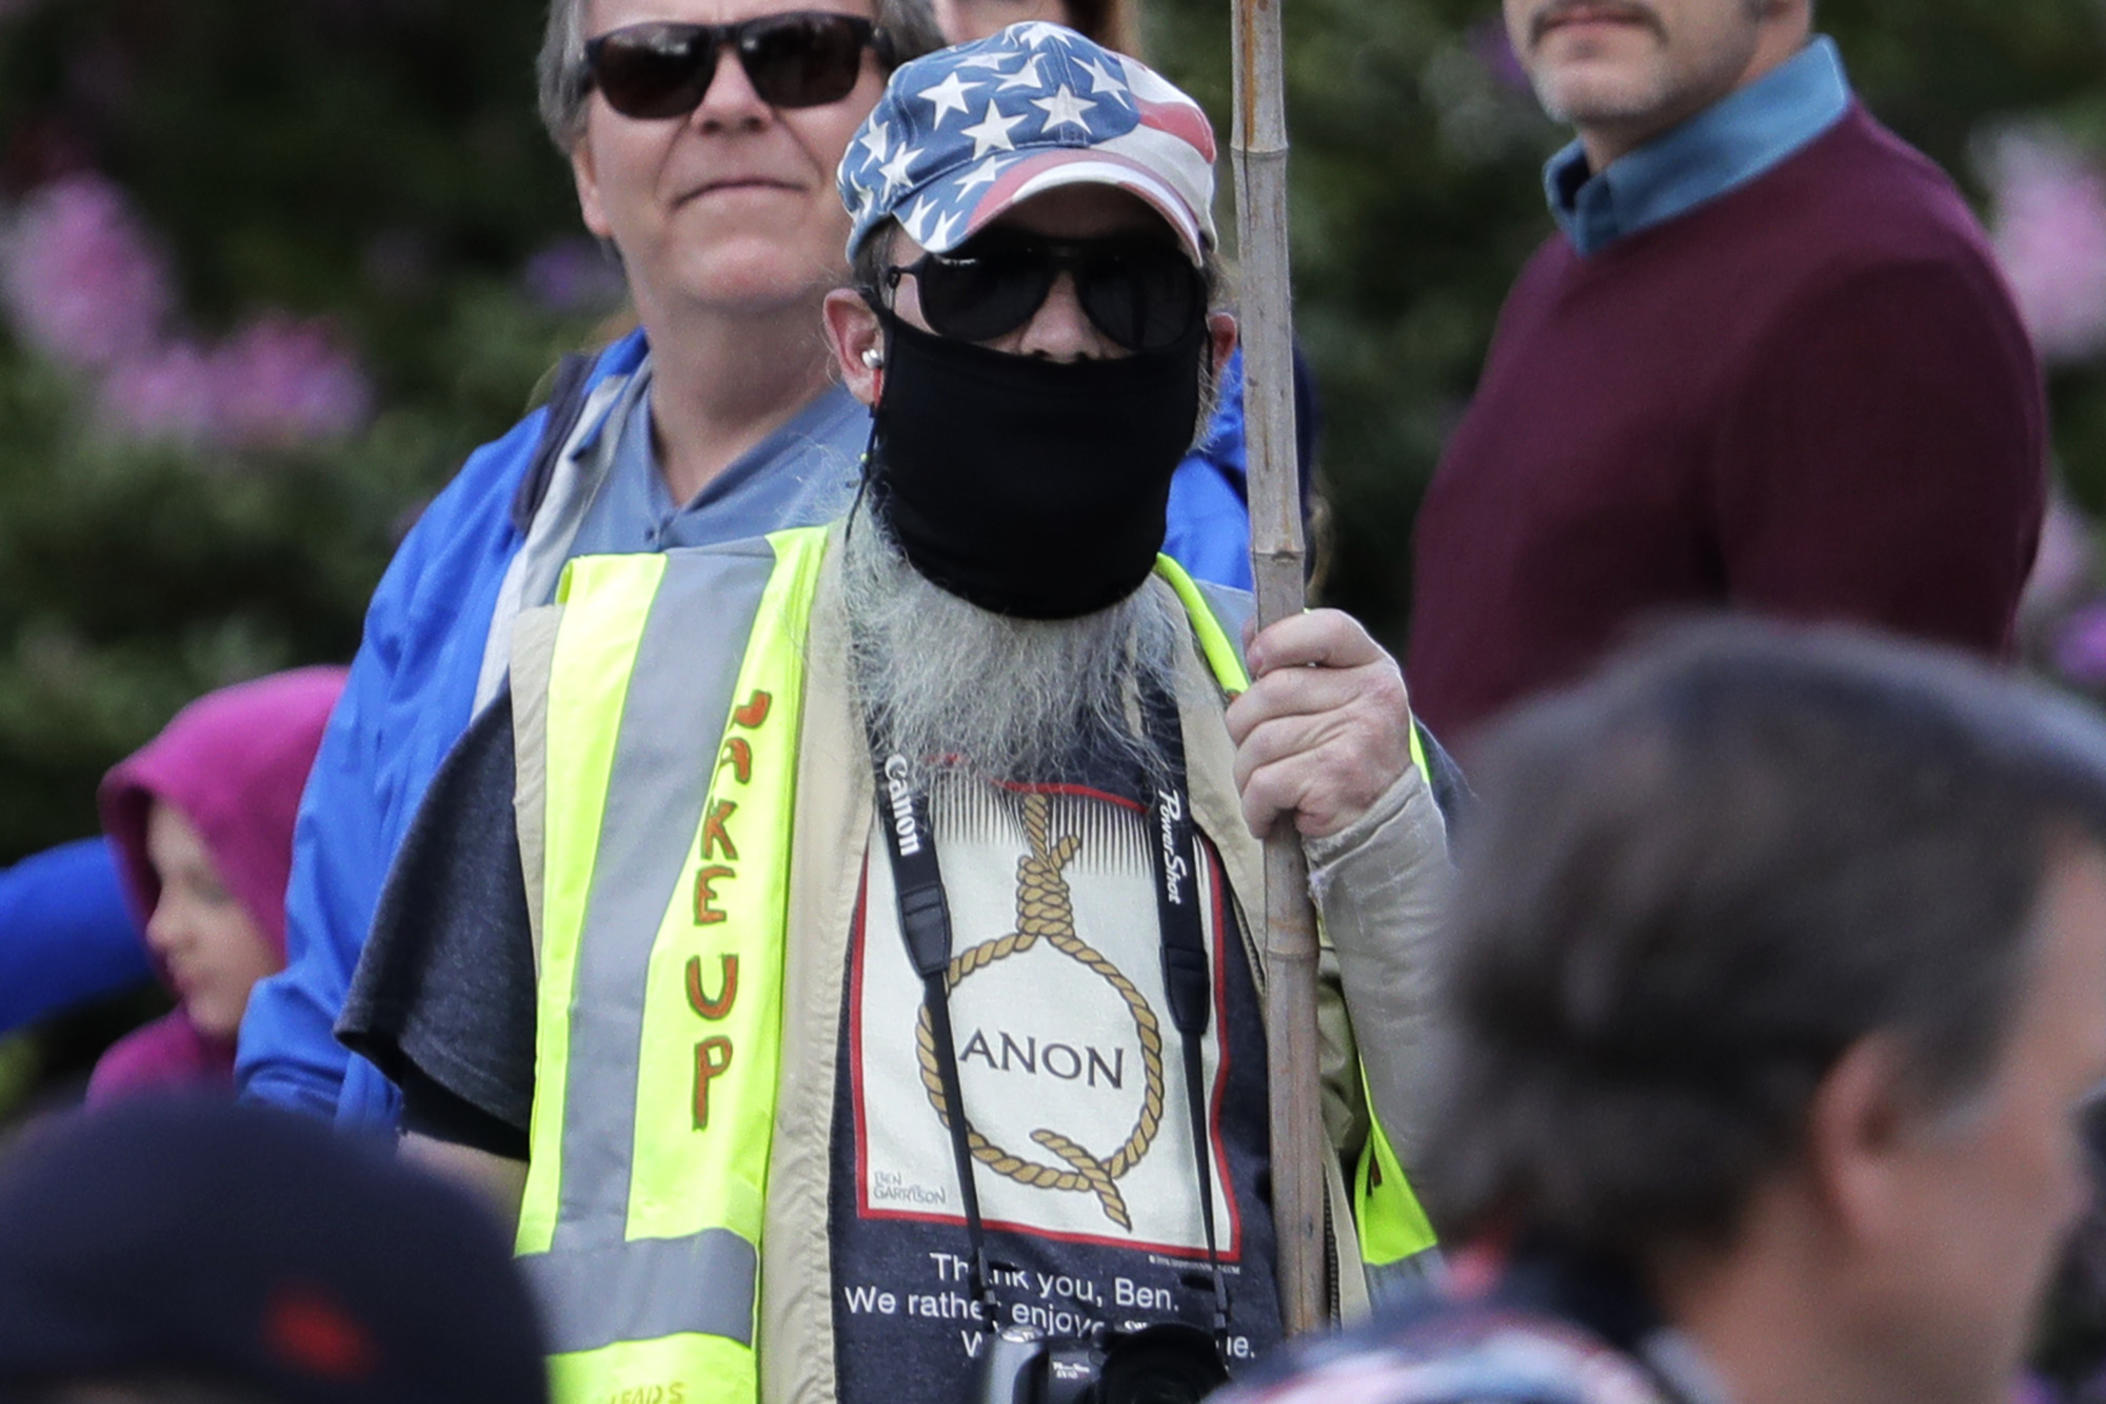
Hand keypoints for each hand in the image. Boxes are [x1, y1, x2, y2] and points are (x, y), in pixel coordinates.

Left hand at [1225, 610, 1413, 838]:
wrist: (1383, 821)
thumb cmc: (1345, 751)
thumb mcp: (1338, 694)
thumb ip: (1297, 661)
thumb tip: (1252, 628)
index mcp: (1373, 665)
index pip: (1326, 628)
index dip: (1279, 639)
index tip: (1256, 661)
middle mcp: (1373, 696)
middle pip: (1273, 689)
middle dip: (1244, 723)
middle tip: (1255, 746)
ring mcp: (1357, 738)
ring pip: (1260, 740)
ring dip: (1246, 770)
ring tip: (1264, 783)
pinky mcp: (1336, 780)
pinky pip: (1264, 782)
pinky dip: (1254, 804)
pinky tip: (1268, 811)